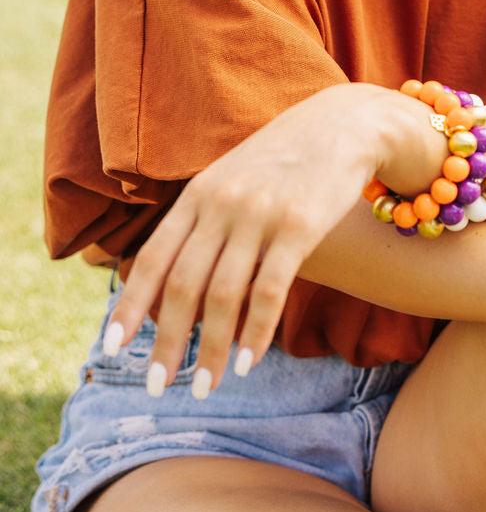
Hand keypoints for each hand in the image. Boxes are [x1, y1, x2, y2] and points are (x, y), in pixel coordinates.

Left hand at [103, 83, 435, 395]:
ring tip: (204, 387)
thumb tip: (171, 280)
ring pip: (223, 296)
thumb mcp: (232, 178)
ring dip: (210, 349)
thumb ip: (202, 220)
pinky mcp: (300, 226)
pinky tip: (247, 363)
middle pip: (182, 285)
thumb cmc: (285, 160)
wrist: (345, 125)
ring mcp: (260, 214)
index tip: (113, 348)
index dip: (129, 307)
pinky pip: (270, 290)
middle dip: (165, 342)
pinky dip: (255, 333)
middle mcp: (222, 204)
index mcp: (198, 195)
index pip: (152, 259)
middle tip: (156, 386)